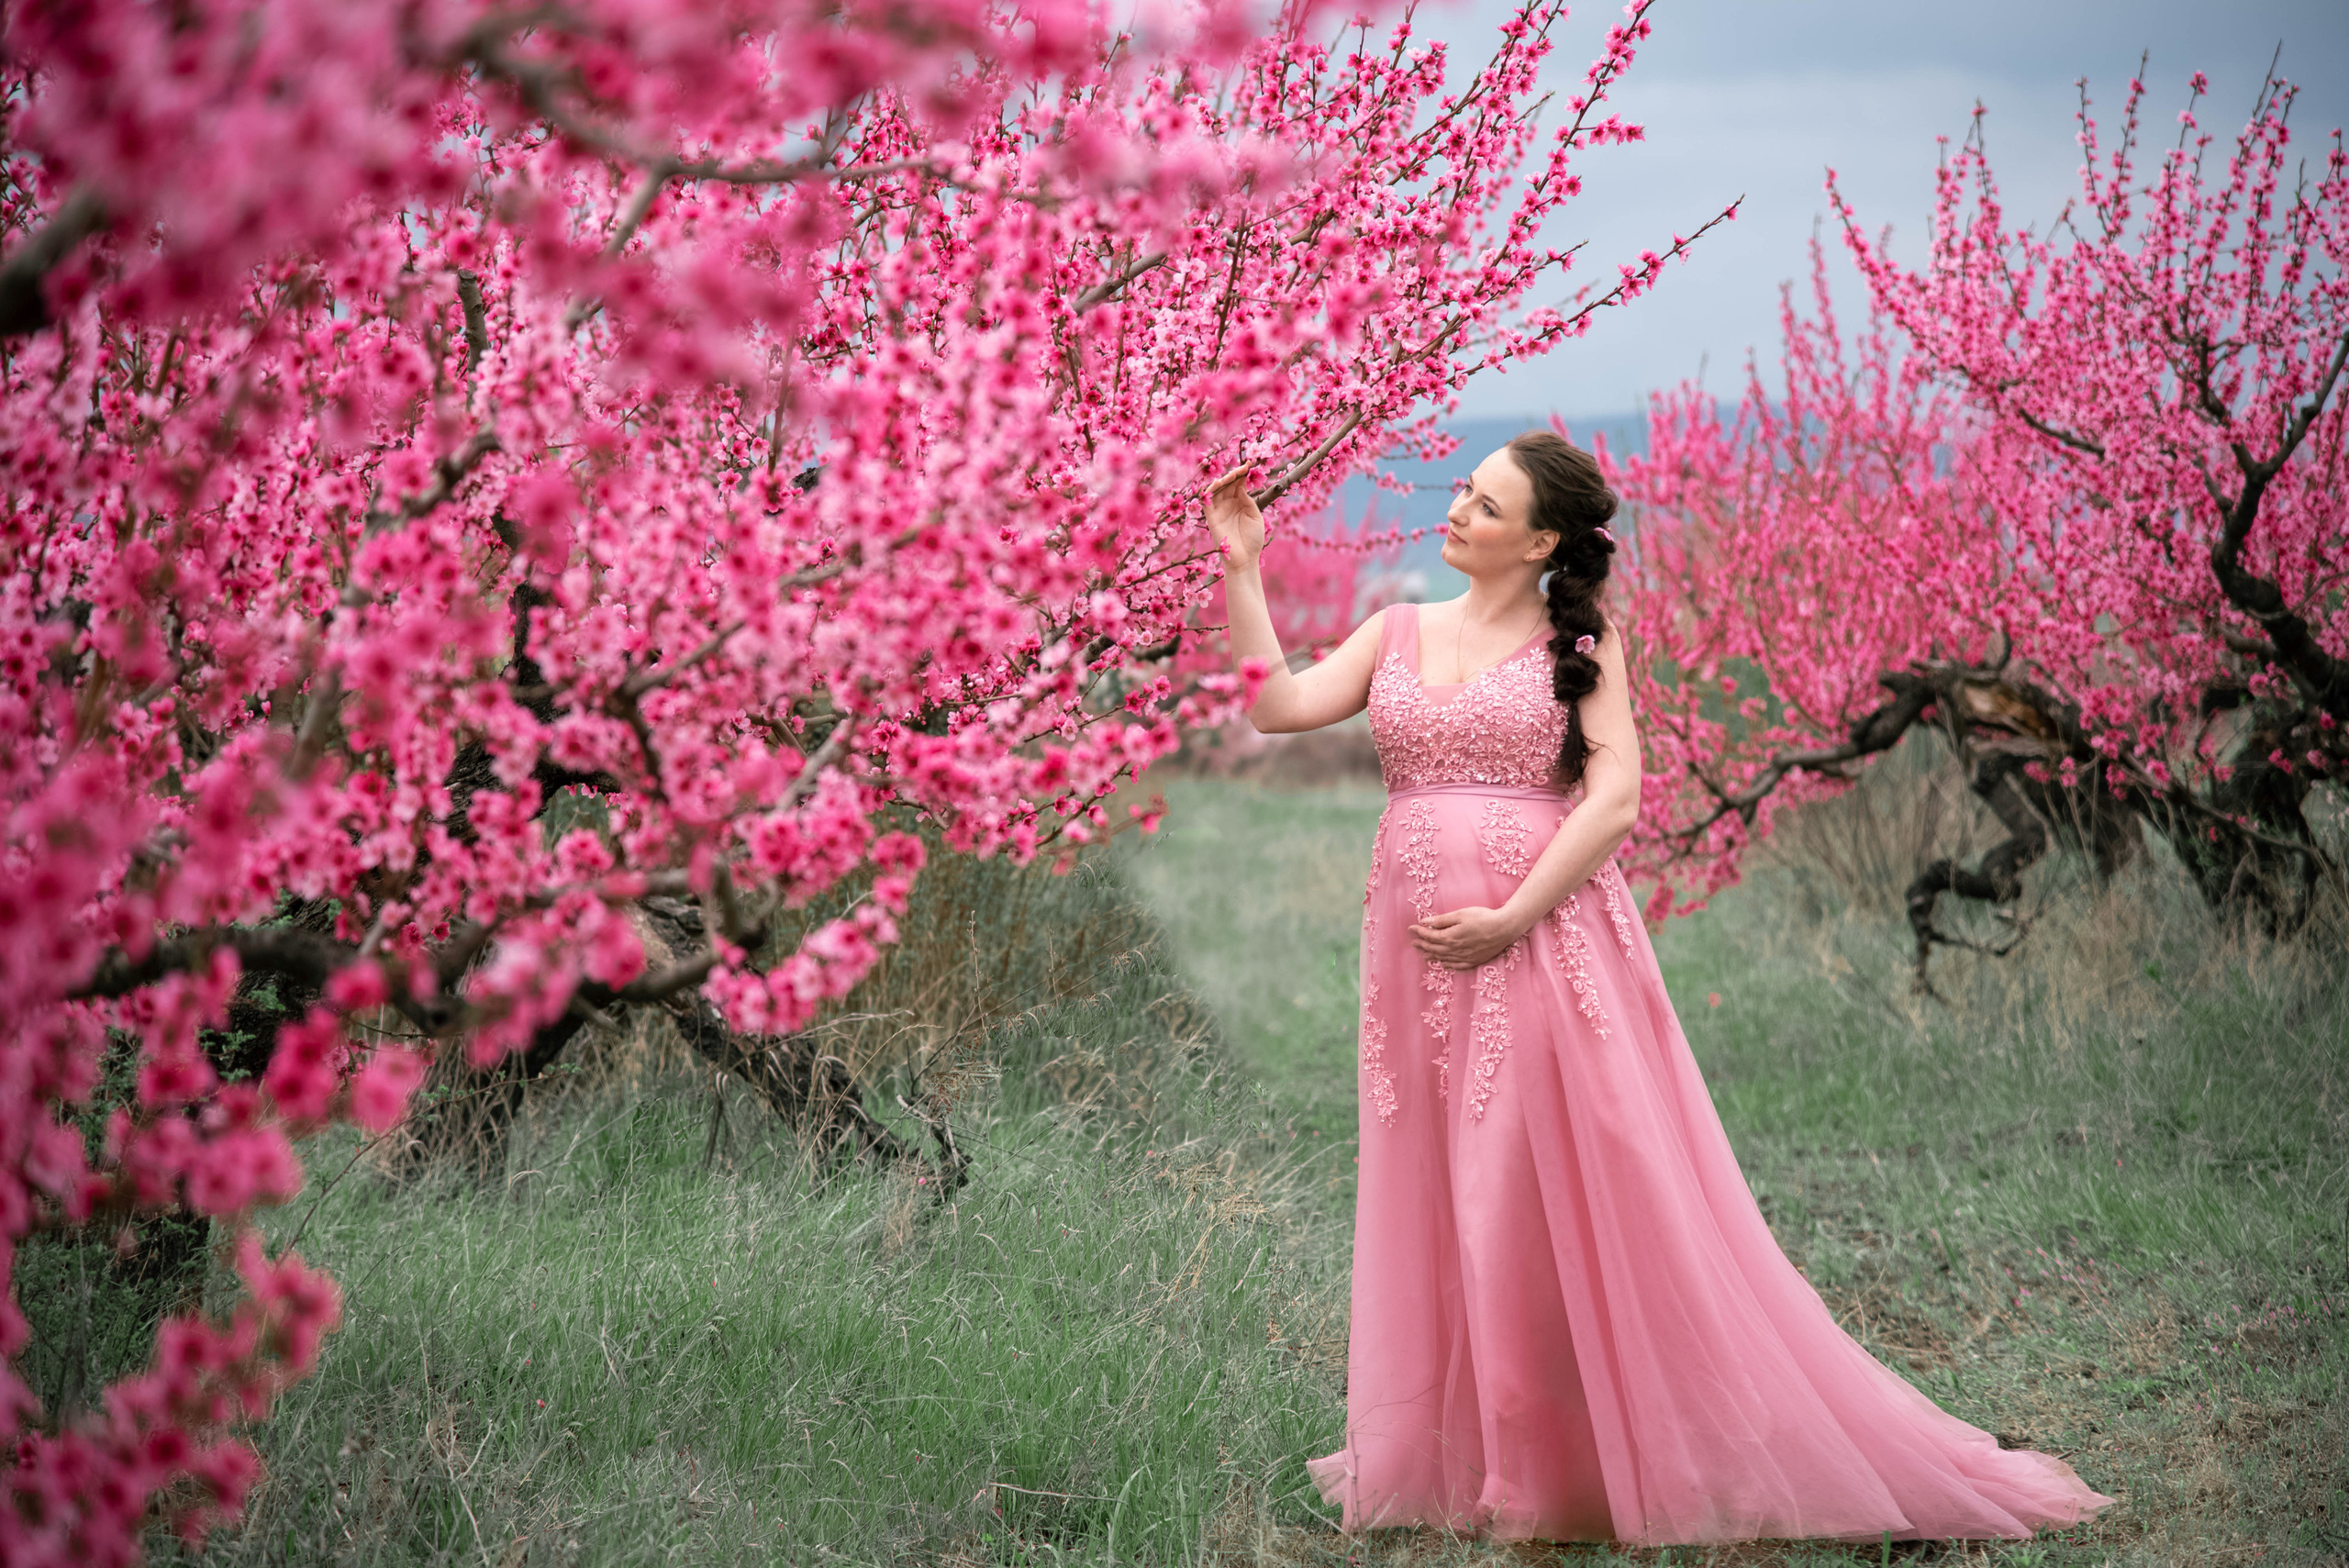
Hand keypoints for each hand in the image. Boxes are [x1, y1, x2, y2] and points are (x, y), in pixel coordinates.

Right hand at [1204, 464, 1265, 571]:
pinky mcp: (1211, 517)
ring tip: (1231, 475)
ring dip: (1223, 480)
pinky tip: (1217, 484)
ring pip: (1217, 490)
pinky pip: (1207, 502)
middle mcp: (1229, 504)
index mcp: (1241, 502)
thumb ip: (1248, 502)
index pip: (1239, 484)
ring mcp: (1220, 510)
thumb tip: (1241, 487)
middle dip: (1234, 474)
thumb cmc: (1253, 540)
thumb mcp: (1256, 517)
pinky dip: (1209, 492)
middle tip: (1242, 468)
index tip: (1249, 464)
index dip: (1243, 473)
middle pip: (1228, 484)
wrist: (1245, 559)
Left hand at [1407, 906, 1524, 970]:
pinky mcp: (1474, 961)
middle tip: (1414, 943)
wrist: (1504, 929)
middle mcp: (1455, 950)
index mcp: (1450, 937)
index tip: (1411, 928)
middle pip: (1434, 949)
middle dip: (1423, 945)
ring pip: (1444, 958)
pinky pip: (1457, 966)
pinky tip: (1444, 964)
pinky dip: (1447, 965)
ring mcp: (1465, 957)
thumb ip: (1442, 920)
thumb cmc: (1483, 918)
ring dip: (1432, 956)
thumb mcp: (1461, 914)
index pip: (1429, 936)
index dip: (1419, 932)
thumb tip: (1425, 922)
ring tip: (1424, 954)